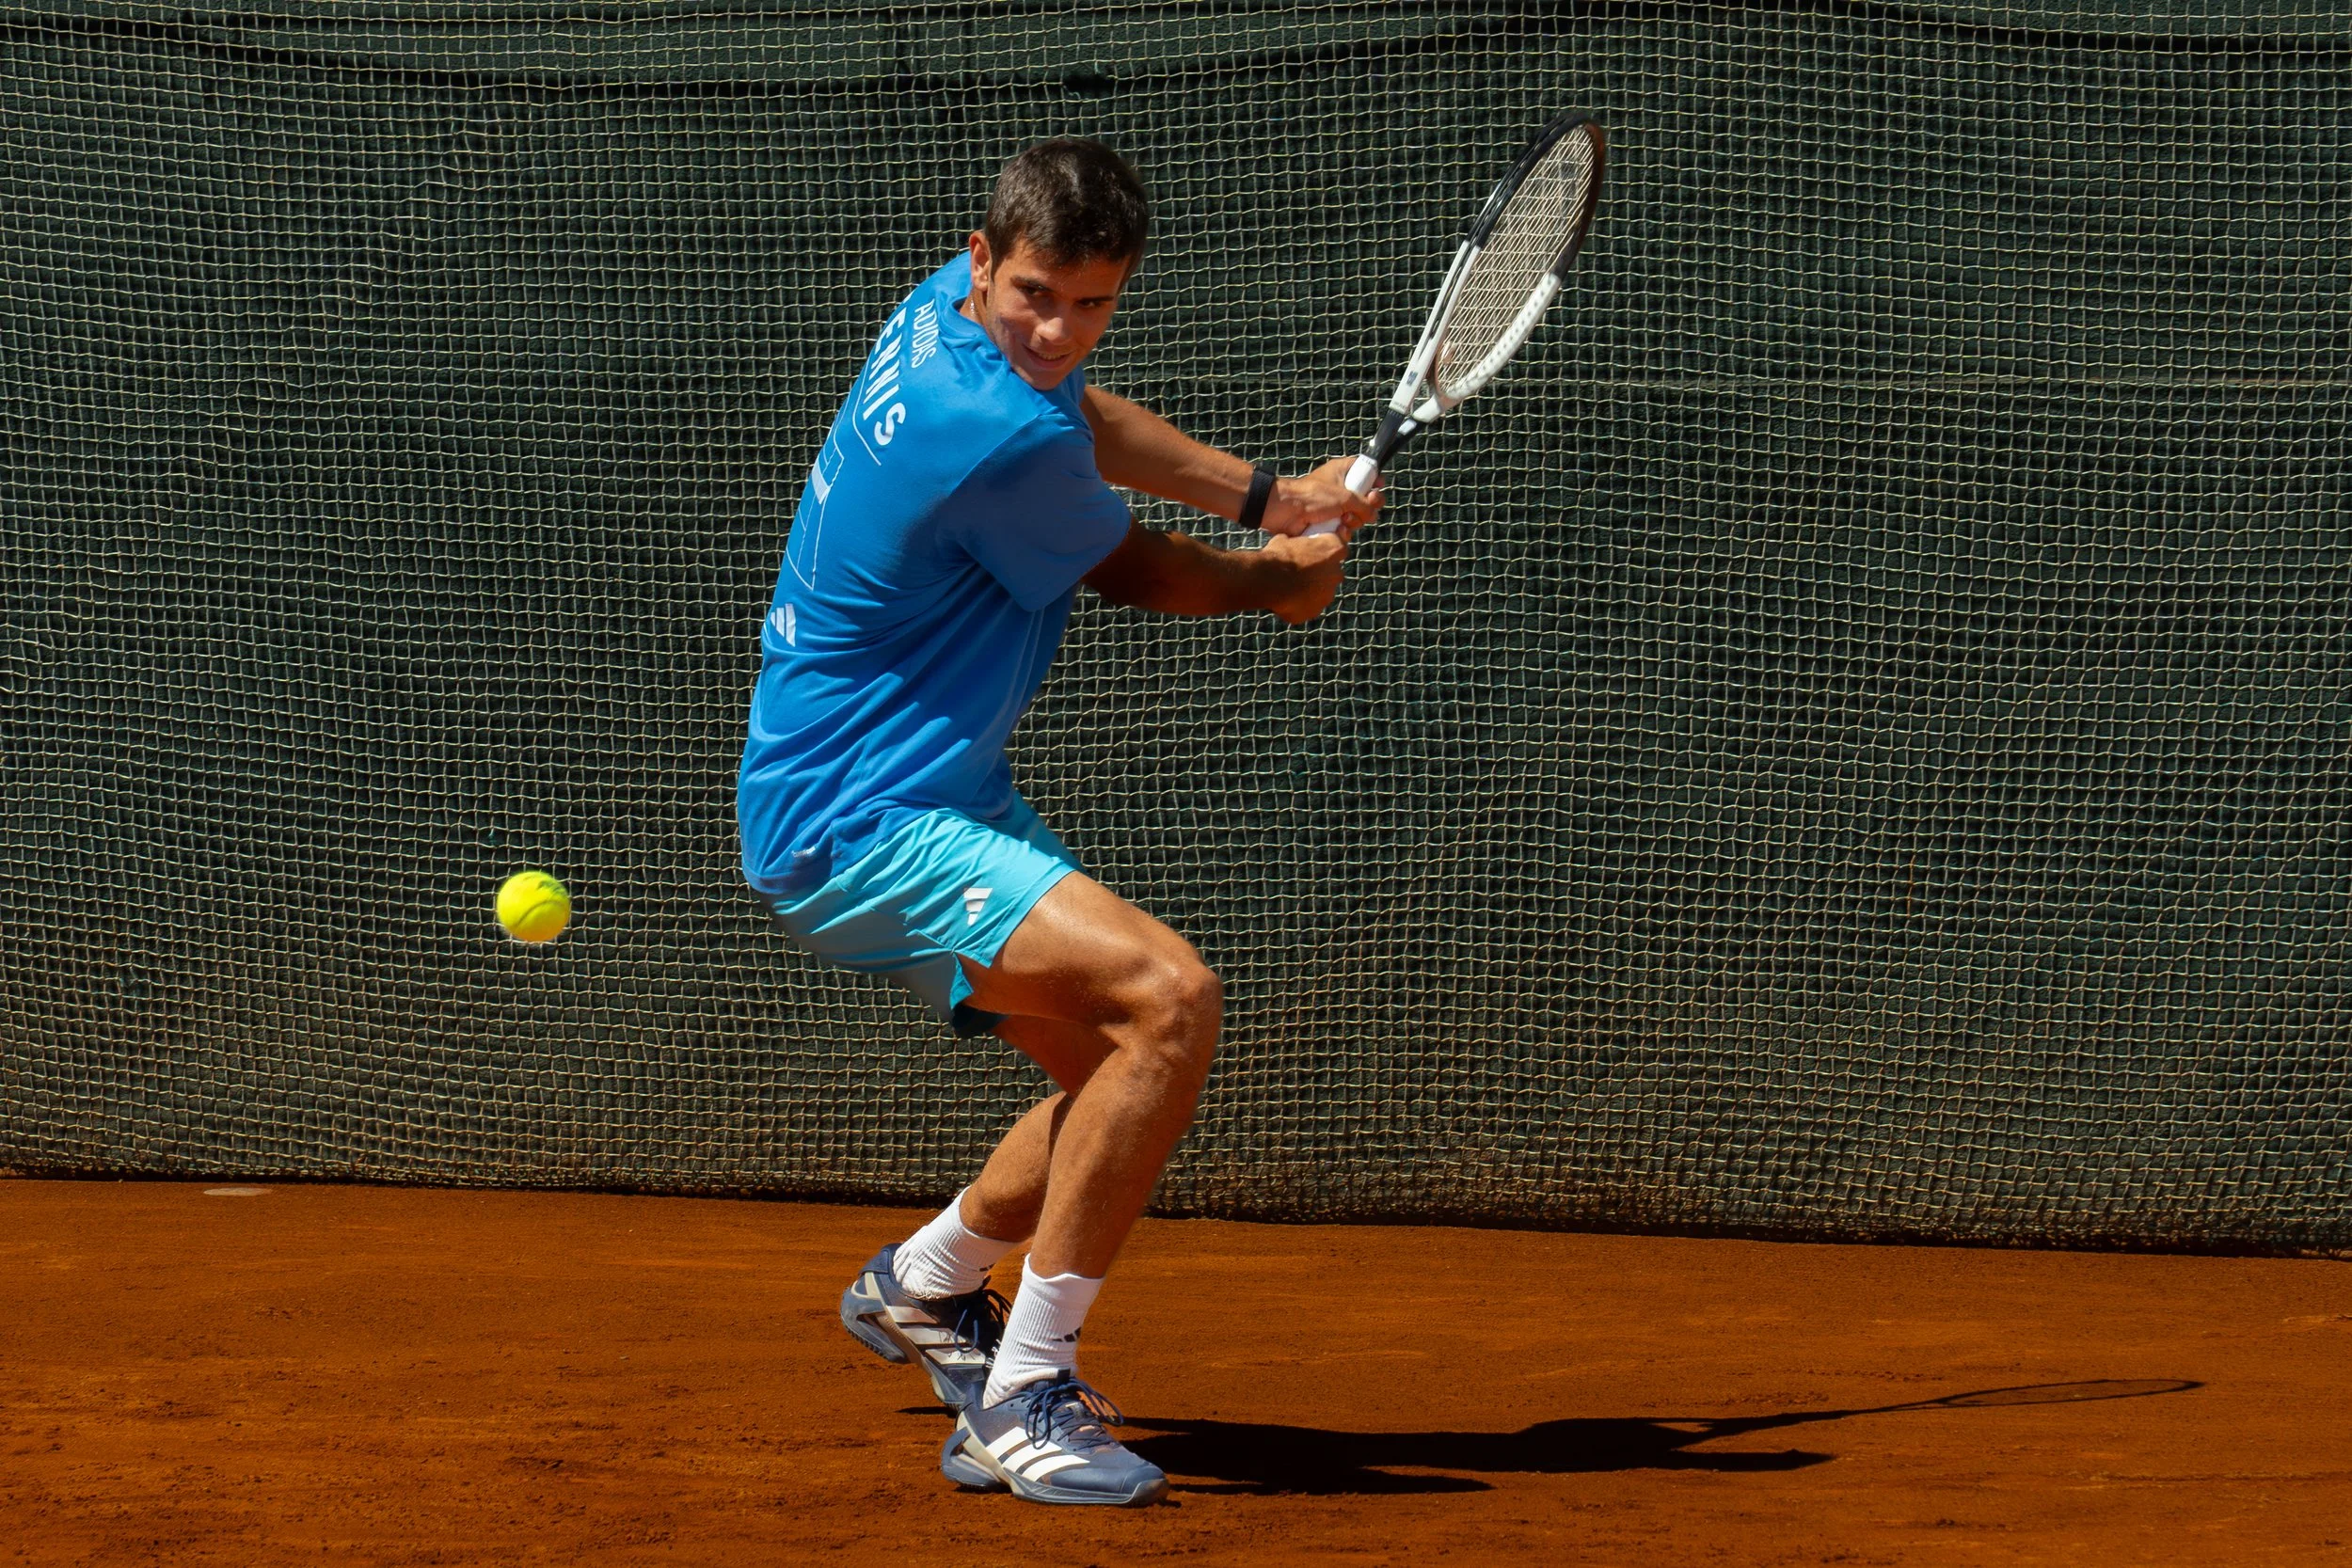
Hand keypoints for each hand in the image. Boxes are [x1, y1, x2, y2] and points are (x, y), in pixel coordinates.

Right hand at [1256, 529, 1350, 625]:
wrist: (1269, 580)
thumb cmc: (1279, 555)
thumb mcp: (1286, 538)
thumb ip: (1298, 542)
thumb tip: (1292, 542)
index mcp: (1333, 549)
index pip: (1339, 549)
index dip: (1326, 551)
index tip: (1315, 552)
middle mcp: (1336, 573)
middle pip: (1332, 574)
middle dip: (1320, 573)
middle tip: (1302, 572)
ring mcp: (1327, 595)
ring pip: (1322, 593)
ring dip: (1311, 591)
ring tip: (1291, 588)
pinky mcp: (1314, 611)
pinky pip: (1308, 608)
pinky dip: (1300, 605)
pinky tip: (1286, 600)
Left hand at [1259, 456, 1381, 536]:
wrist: (1286, 512)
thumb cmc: (1313, 496)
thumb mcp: (1345, 497)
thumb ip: (1365, 504)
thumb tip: (1372, 514)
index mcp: (1342, 471)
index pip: (1365, 469)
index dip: (1374, 477)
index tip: (1378, 485)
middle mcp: (1340, 487)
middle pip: (1365, 497)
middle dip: (1367, 506)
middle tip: (1365, 508)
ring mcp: (1334, 506)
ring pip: (1357, 516)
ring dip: (1354, 520)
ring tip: (1343, 519)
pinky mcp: (1328, 522)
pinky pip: (1345, 528)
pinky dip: (1343, 530)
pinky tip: (1337, 529)